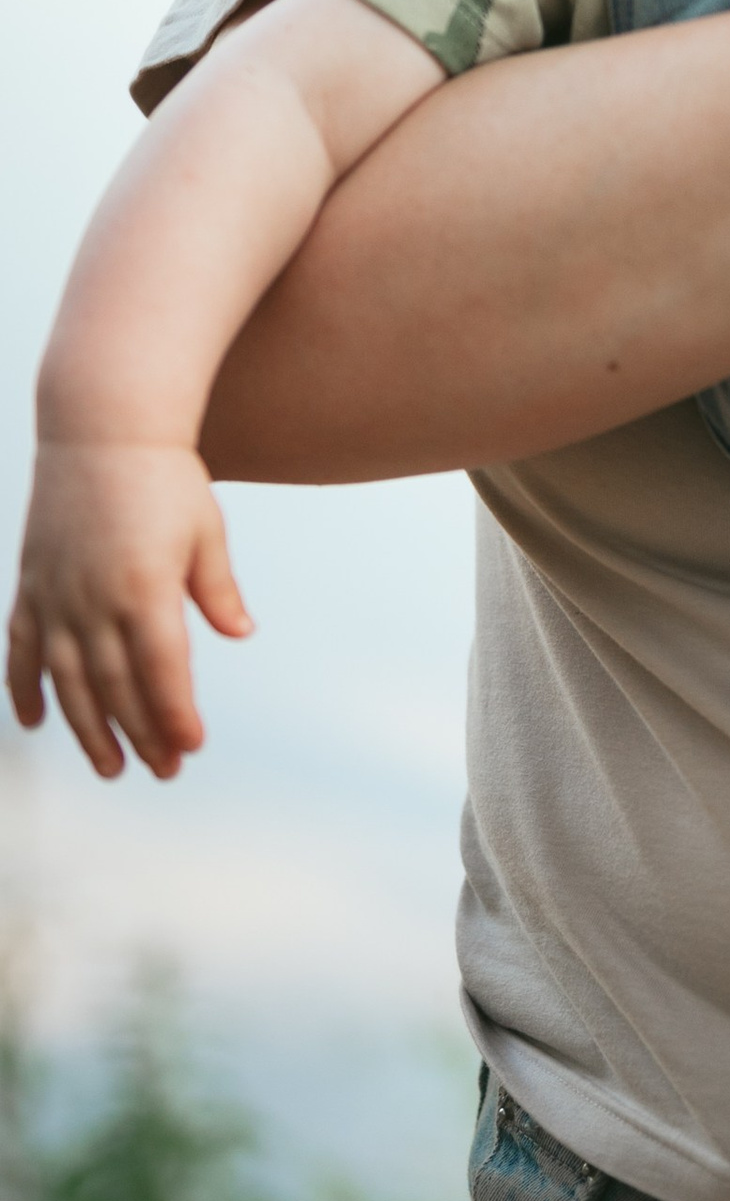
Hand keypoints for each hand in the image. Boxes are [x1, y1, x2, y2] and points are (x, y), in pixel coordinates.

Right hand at [8, 447, 253, 780]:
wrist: (101, 431)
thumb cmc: (165, 478)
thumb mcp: (205, 530)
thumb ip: (216, 588)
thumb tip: (238, 632)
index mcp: (144, 589)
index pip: (161, 671)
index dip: (174, 715)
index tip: (190, 748)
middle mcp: (92, 601)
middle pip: (116, 687)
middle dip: (141, 734)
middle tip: (163, 769)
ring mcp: (55, 596)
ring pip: (68, 682)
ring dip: (88, 729)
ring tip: (111, 767)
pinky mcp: (31, 586)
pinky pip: (21, 650)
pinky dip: (26, 689)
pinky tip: (38, 723)